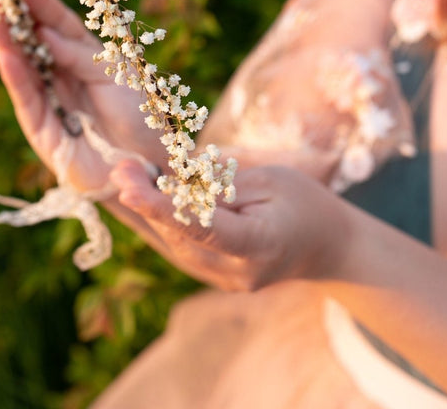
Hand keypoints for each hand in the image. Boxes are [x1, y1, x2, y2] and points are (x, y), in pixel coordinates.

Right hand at [0, 0, 164, 192]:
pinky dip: (17, 77)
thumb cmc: (139, 116)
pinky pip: (27, 98)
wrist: (149, 164)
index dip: (40, 3)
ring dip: (6, 41)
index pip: (59, 23)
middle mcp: (63, 75)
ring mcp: (50, 101)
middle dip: (14, 17)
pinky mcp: (42, 130)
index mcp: (85, 56)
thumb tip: (44, 33)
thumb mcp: (114, 75)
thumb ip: (79, 56)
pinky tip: (5, 56)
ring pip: (23, 66)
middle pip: (34, 41)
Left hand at [110, 159, 351, 290]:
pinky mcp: (213, 277)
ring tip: (125, 173)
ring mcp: (223, 281)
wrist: (326, 248)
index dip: (162, 208)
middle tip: (119, 165)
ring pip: (174, 242)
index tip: (129, 187)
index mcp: (259, 246)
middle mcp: (236, 273)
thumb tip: (171, 185)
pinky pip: (180, 246)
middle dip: (146, 200)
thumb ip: (221, 187)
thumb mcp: (270, 180)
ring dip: (148, 209)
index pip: (202, 228)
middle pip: (180, 235)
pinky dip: (162, 219)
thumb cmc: (304, 204)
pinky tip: (143, 194)